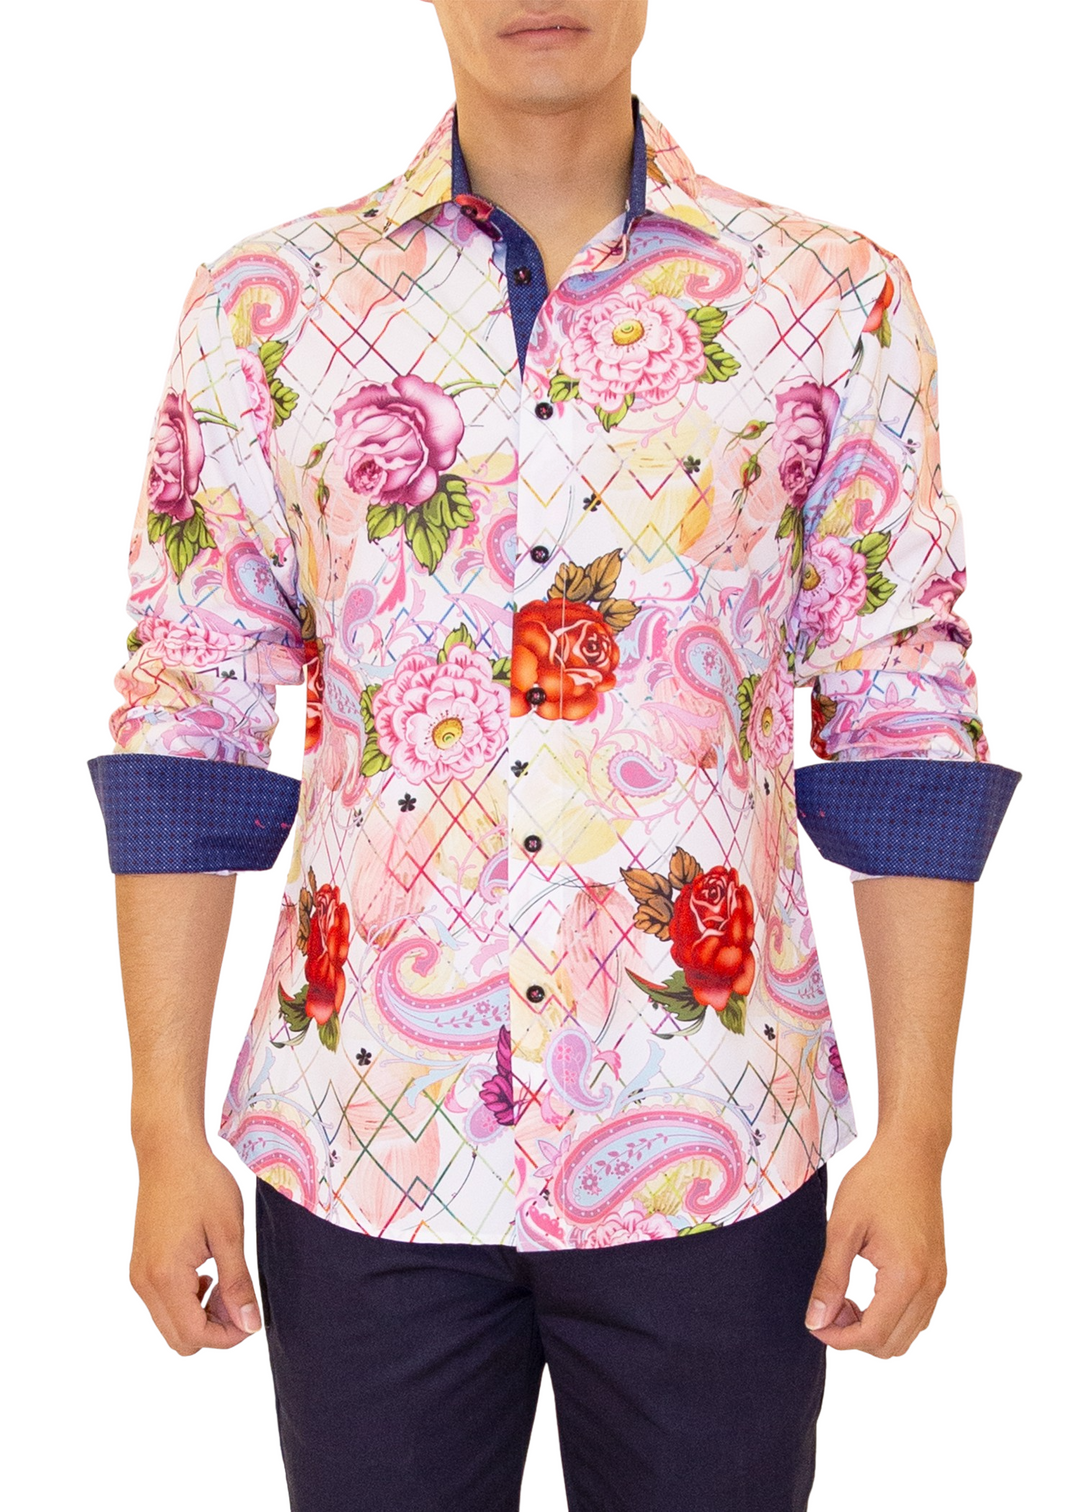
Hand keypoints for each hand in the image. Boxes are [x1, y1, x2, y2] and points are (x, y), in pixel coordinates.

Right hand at [129, 1141, 261, 1355]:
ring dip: (201, 1314)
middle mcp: (144, 1283)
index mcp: (165, 1277)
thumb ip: (237, 1283)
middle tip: (239, 1297)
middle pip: (180, 1339)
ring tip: (225, 1280)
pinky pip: (163, 1303)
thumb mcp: (228, 1233)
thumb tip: (249, 1325)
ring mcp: (139, 1276)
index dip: (228, 1336)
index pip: (194, 1335)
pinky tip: (207, 1271)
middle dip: (215, 1328)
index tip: (252, 1317)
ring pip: (170, 1323)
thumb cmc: (202, 1184)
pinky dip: (188, 1300)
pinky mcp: (140, 1266)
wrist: (169, 1153)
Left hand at [804, 1138, 947, 1356]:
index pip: (873, 1335)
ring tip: (843, 1298)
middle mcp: (930, 1286)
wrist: (911, 1156)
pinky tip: (865, 1293)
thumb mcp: (842, 1228)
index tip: (813, 1322)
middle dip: (854, 1336)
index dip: (838, 1339)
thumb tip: (816, 1320)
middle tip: (827, 1306)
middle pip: (891, 1345)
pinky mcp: (937, 1274)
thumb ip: (830, 1278)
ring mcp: (938, 1282)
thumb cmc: (875, 1183)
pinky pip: (916, 1317)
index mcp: (906, 1276)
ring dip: (872, 1330)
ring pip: (906, 1336)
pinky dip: (889, 1318)